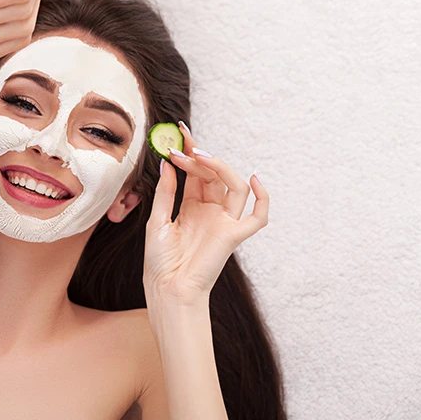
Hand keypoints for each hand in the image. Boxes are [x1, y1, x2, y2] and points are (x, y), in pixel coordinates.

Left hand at [144, 123, 269, 305]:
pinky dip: (262, 198)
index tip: (180, 130)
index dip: (190, 152)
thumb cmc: (160, 261)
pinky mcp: (234, 235)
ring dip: (219, 168)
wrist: (167, 289)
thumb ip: (166, 192)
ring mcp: (224, 222)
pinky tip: (254, 179)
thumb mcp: (157, 220)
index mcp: (192, 207)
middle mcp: (211, 211)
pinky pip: (258, 216)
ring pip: (234, 186)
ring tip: (198, 156)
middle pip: (214, 175)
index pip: (196, 173)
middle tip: (182, 147)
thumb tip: (168, 163)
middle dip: (199, 158)